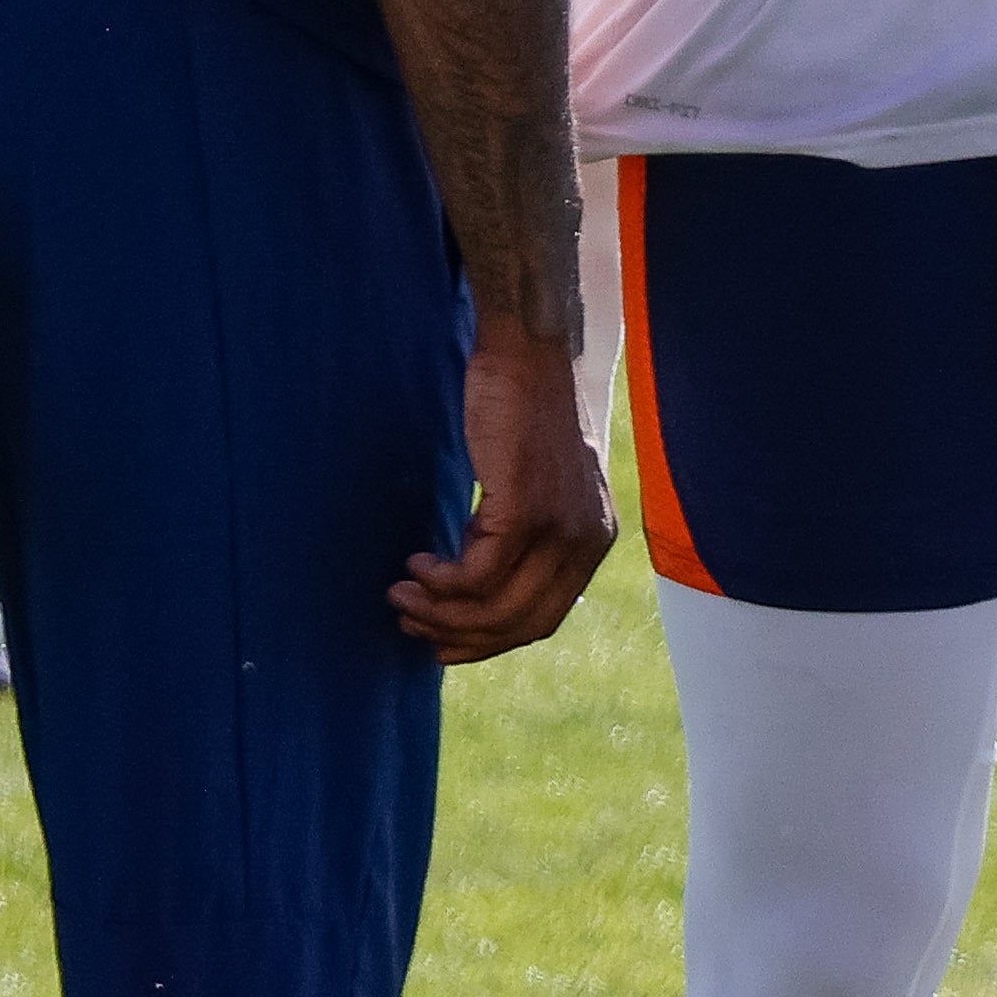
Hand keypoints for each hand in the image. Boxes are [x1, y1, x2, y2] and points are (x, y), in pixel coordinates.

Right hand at [390, 325, 616, 662]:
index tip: (443, 643)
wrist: (527, 353)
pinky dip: (440, 581)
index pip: (542, 618)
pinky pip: (476, 575)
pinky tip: (417, 564)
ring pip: (495, 607)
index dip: (489, 640)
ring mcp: (560, 528)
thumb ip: (517, 535)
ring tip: (402, 596)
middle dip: (460, 635)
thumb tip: (473, 581)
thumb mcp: (532, 484)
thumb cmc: (522, 410)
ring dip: (440, 612)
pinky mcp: (526, 510)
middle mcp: (587, 542)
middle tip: (411, 624)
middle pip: (521, 624)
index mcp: (594, 541)